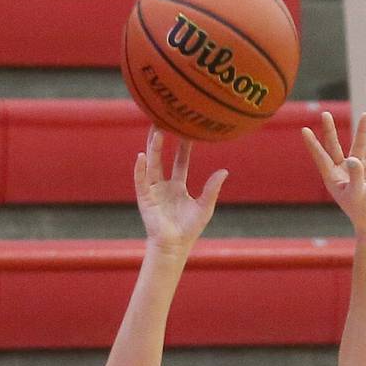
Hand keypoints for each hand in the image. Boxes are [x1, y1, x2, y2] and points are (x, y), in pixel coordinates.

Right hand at [133, 131, 226, 254]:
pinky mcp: (144, 197)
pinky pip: (141, 179)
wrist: (174, 246)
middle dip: (163, 140)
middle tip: (164, 120)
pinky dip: (140, 168)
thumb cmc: (189, 229)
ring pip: (151, 164)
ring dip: (153, 148)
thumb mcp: (204, 206)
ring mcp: (152, 189)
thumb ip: (212, 188)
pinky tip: (142, 155)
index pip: (180, 161)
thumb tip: (225, 171)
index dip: (183, 147)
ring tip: (156, 131)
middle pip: (162, 157)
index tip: (187, 131)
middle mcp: (163, 185)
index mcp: (177, 186)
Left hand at [303, 111, 365, 233]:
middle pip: (334, 146)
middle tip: (325, 114)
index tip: (304, 130)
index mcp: (333, 178)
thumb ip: (355, 176)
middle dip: (330, 130)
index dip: (313, 144)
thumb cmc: (364, 212)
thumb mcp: (358, 195)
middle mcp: (342, 170)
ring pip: (357, 145)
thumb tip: (354, 159)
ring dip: (362, 131)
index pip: (321, 157)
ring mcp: (356, 168)